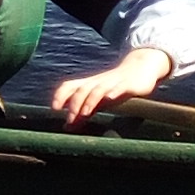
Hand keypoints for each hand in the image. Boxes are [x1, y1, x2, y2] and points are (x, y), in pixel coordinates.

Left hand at [51, 45, 170, 125]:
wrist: (140, 67)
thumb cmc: (115, 86)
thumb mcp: (99, 99)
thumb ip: (84, 111)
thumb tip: (68, 126)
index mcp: (89, 84)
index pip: (70, 86)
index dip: (60, 95)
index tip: (54, 109)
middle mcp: (98, 82)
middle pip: (82, 89)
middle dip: (75, 104)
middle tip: (70, 119)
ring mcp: (113, 82)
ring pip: (98, 89)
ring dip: (90, 101)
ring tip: (84, 113)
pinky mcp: (128, 84)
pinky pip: (120, 87)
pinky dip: (114, 91)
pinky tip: (110, 97)